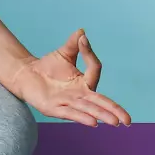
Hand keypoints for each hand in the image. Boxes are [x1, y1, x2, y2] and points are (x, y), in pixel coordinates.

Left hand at [11, 29, 131, 126]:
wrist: (26, 74)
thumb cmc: (47, 66)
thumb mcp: (63, 53)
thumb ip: (73, 43)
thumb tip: (82, 32)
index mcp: (83, 82)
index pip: (94, 70)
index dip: (89, 54)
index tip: (82, 40)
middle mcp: (79, 94)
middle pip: (100, 102)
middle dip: (114, 110)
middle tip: (128, 120)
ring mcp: (68, 102)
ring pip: (88, 109)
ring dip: (102, 115)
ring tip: (115, 122)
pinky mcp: (54, 108)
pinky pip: (70, 113)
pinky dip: (81, 117)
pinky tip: (93, 122)